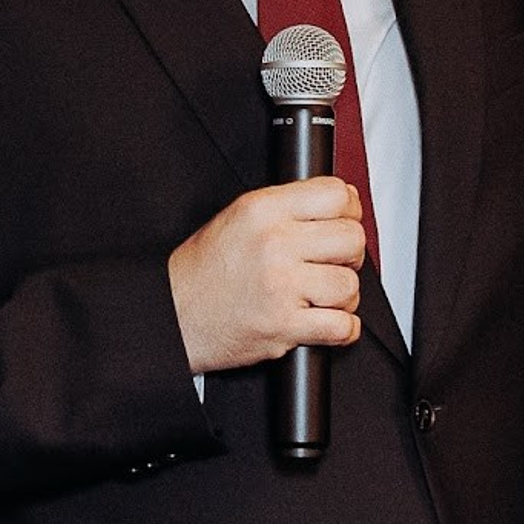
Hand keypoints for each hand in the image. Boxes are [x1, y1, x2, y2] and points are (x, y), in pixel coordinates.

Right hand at [168, 179, 366, 374]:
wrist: (171, 315)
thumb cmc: (204, 271)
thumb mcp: (238, 218)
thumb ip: (288, 207)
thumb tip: (344, 202)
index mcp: (263, 210)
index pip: (337, 195)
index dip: (349, 212)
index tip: (344, 224)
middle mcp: (274, 243)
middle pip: (352, 238)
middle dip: (350, 255)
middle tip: (332, 264)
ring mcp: (280, 286)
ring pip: (350, 285)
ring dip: (343, 296)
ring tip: (321, 297)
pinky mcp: (283, 326)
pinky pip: (341, 326)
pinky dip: (342, 329)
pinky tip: (326, 322)